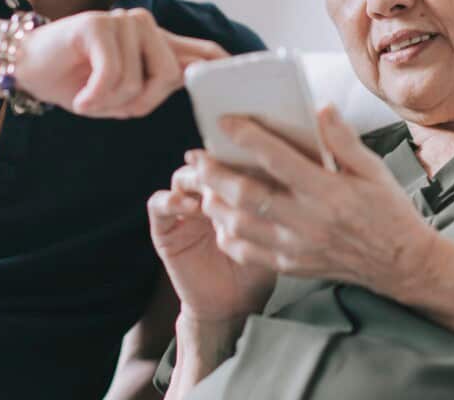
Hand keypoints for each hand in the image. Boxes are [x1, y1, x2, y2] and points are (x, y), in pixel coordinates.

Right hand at [15, 8, 225, 117]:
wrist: (26, 68)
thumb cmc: (75, 82)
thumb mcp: (122, 94)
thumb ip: (155, 88)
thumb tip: (189, 82)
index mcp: (156, 44)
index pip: (204, 51)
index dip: (228, 65)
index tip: (252, 75)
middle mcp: (145, 26)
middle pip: (170, 76)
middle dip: (140, 103)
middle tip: (110, 105)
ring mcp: (122, 21)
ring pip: (137, 81)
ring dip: (109, 101)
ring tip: (89, 94)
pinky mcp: (98, 25)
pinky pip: (112, 75)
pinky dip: (94, 96)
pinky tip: (80, 97)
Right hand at [147, 152, 276, 325]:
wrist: (234, 306)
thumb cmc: (260, 268)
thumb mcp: (273, 231)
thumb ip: (275, 203)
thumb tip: (294, 169)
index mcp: (233, 190)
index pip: (231, 158)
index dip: (239, 150)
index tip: (253, 148)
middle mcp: (207, 196)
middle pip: (207, 163)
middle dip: (217, 160)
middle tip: (227, 162)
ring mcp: (184, 210)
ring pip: (182, 178)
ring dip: (194, 177)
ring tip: (208, 186)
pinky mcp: (165, 230)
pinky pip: (158, 205)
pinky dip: (170, 200)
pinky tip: (188, 205)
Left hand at [196, 106, 438, 298]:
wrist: (400, 264)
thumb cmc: (387, 211)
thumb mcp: (373, 169)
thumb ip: (344, 139)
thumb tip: (321, 108)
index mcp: (328, 191)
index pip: (278, 159)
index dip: (247, 137)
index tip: (225, 121)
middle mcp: (308, 221)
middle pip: (247, 195)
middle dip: (215, 173)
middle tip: (197, 156)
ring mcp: (297, 247)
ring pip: (240, 225)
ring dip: (216, 203)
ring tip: (204, 184)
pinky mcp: (291, 265)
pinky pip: (247, 252)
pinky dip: (228, 235)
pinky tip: (222, 219)